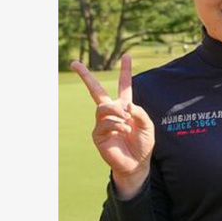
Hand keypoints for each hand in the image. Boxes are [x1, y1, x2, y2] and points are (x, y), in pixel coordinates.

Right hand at [71, 55, 154, 196]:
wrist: (137, 164)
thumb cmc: (143, 145)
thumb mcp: (147, 126)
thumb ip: (139, 113)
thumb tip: (124, 105)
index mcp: (125, 107)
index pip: (124, 86)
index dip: (125, 71)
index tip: (127, 56)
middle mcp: (111, 112)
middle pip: (95, 90)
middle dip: (85, 76)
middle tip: (74, 63)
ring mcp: (102, 122)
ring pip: (103, 107)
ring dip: (116, 112)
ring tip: (127, 121)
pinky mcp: (98, 134)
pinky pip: (104, 123)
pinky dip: (116, 125)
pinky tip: (124, 130)